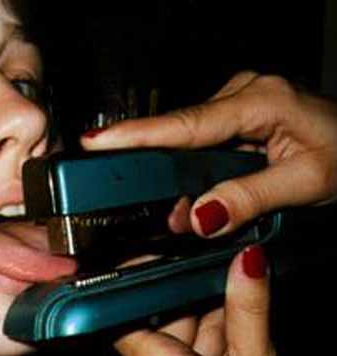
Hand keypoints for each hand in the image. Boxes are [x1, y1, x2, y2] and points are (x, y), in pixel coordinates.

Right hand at [82, 72, 336, 236]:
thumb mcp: (306, 182)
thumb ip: (250, 198)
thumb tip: (199, 216)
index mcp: (259, 101)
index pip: (185, 124)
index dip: (136, 135)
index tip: (95, 141)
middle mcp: (242, 94)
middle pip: (179, 131)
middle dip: (154, 166)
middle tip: (134, 199)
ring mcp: (238, 101)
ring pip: (189, 139)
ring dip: (177, 172)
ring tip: (184, 210)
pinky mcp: (237, 112)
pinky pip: (202, 138)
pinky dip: (193, 165)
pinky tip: (198, 189)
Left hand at [114, 245, 298, 355]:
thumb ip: (247, 310)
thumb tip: (246, 262)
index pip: (126, 311)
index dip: (149, 285)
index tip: (172, 267)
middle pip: (157, 326)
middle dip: (193, 312)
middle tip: (229, 310)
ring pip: (172, 347)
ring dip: (203, 337)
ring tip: (237, 348)